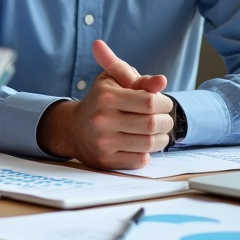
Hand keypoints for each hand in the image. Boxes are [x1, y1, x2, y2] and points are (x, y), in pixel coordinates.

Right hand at [36, 40, 174, 169]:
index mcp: (106, 96)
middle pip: (152, 123)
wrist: (74, 128)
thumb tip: (162, 81)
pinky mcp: (106, 160)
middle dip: (165, 121)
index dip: (164, 102)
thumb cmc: (100, 101)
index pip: (150, 101)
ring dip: (160, 138)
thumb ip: (139, 79)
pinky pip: (140, 160)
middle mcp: (102, 119)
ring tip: (155, 132)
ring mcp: (103, 142)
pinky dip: (147, 153)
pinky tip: (141, 145)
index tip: (162, 103)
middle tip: (162, 119)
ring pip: (149, 143)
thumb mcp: (114, 81)